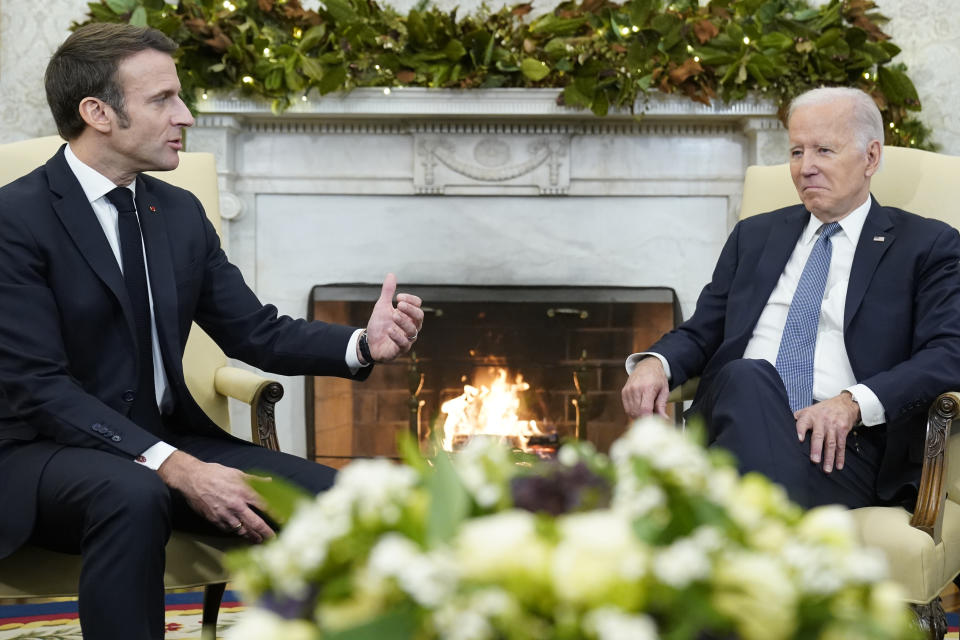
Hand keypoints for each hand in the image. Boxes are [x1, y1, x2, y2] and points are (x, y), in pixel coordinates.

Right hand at [157, 450, 273, 542]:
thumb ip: (255, 480)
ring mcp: (225, 514)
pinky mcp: (215, 520)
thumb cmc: (216, 473)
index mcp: (244, 491)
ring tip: (259, 541)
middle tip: (273, 539)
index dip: (275, 514)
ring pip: (242, 530)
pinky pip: (228, 530)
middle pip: (255, 523)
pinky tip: (242, 534)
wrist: (192, 478)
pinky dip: (236, 533)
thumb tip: (270, 482)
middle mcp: (236, 505)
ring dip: (252, 536)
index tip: (284, 520)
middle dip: (266, 533)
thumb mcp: (238, 473)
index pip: (264, 505)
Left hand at [363, 273, 423, 362]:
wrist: (369, 343)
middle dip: (410, 310)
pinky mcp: (399, 349)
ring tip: (393, 315)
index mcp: (409, 315)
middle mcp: (411, 327)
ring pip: (413, 331)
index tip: (398, 297)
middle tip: (399, 305)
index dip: (410, 300)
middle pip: (419, 317)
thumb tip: (391, 274)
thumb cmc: (380, 324)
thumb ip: (388, 292)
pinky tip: (389, 330)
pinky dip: (397, 336)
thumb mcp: (382, 306)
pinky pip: (404, 344)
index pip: (418, 305)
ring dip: (404, 322)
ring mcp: (407, 339)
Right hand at [621, 356, 669, 418]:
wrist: (647, 365)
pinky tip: (640, 410)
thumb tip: (664, 419)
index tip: (654, 422)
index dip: (648, 419)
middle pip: (637, 412)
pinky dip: (633, 412)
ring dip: (639, 416)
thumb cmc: (657, 377)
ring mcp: (628, 390)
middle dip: (645, 419)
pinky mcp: (624, 392)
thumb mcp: (664, 390)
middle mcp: (635, 389)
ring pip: (631, 412)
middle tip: (653, 417)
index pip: (645, 409)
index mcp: (647, 388)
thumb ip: (662, 405)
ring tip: (647, 413)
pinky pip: (627, 408)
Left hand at [794, 392, 859, 472]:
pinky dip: (840, 457)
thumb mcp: (808, 410)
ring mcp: (833, 426)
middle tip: (814, 460)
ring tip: (826, 469)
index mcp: (809, 415)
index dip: (800, 430)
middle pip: (818, 436)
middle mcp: (821, 420)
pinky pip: (841, 445)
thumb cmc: (822, 409)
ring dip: (829, 457)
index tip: (799, 439)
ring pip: (831, 443)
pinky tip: (838, 466)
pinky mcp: (843, 430)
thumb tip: (783, 426)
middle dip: (816, 449)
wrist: (843, 403)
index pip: (803, 422)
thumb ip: (798, 418)